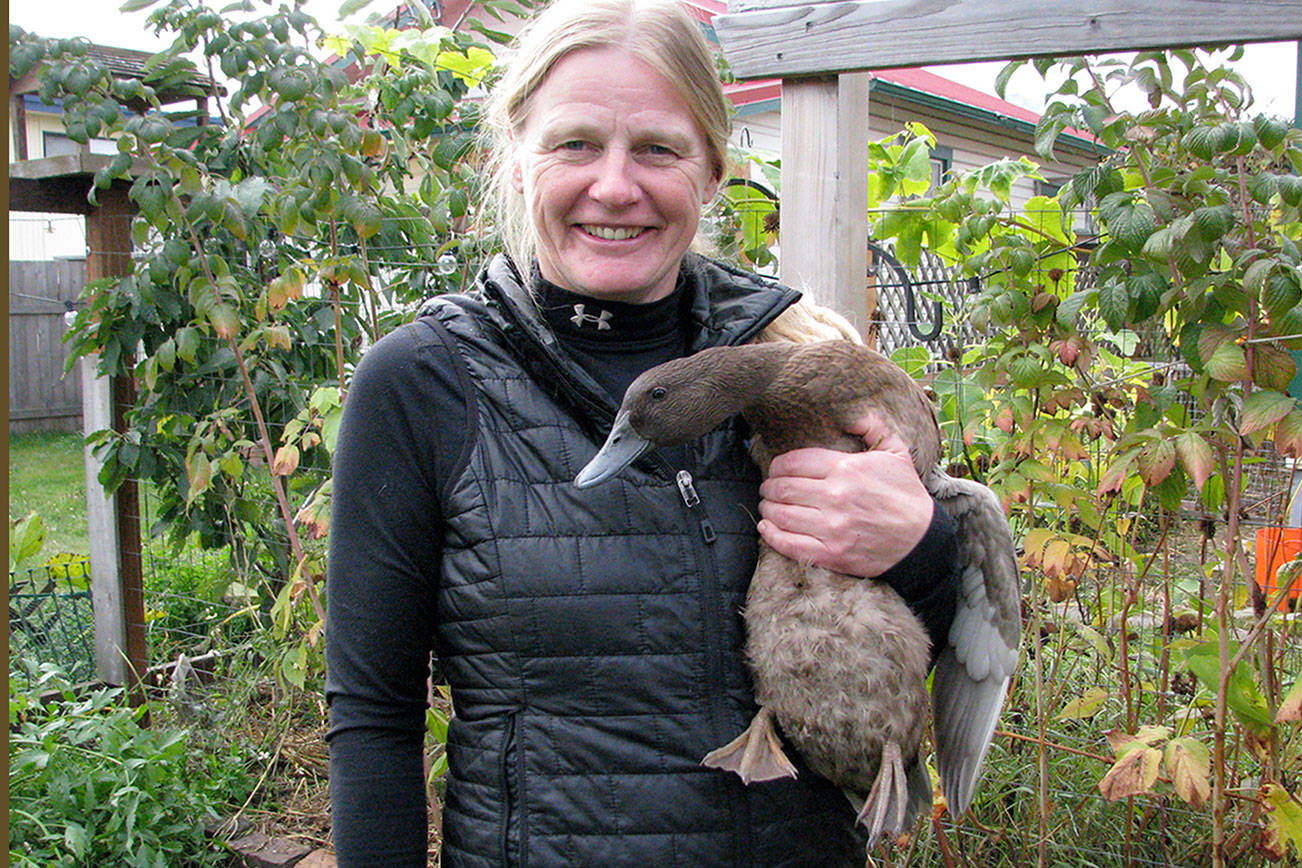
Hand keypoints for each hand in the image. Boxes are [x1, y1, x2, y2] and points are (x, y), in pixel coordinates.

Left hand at [756, 412, 932, 576]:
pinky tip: (766, 527)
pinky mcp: (831, 554)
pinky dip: (771, 535)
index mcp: (847, 469)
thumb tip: (857, 412)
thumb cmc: (907, 495)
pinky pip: (789, 544)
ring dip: (768, 508)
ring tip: (767, 505)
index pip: (794, 462)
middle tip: (768, 487)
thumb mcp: (896, 453)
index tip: (776, 469)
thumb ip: (874, 428)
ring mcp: (832, 527)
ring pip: (781, 514)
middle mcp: (835, 497)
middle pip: (783, 487)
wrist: (922, 540)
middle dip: (769, 486)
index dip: (778, 465)